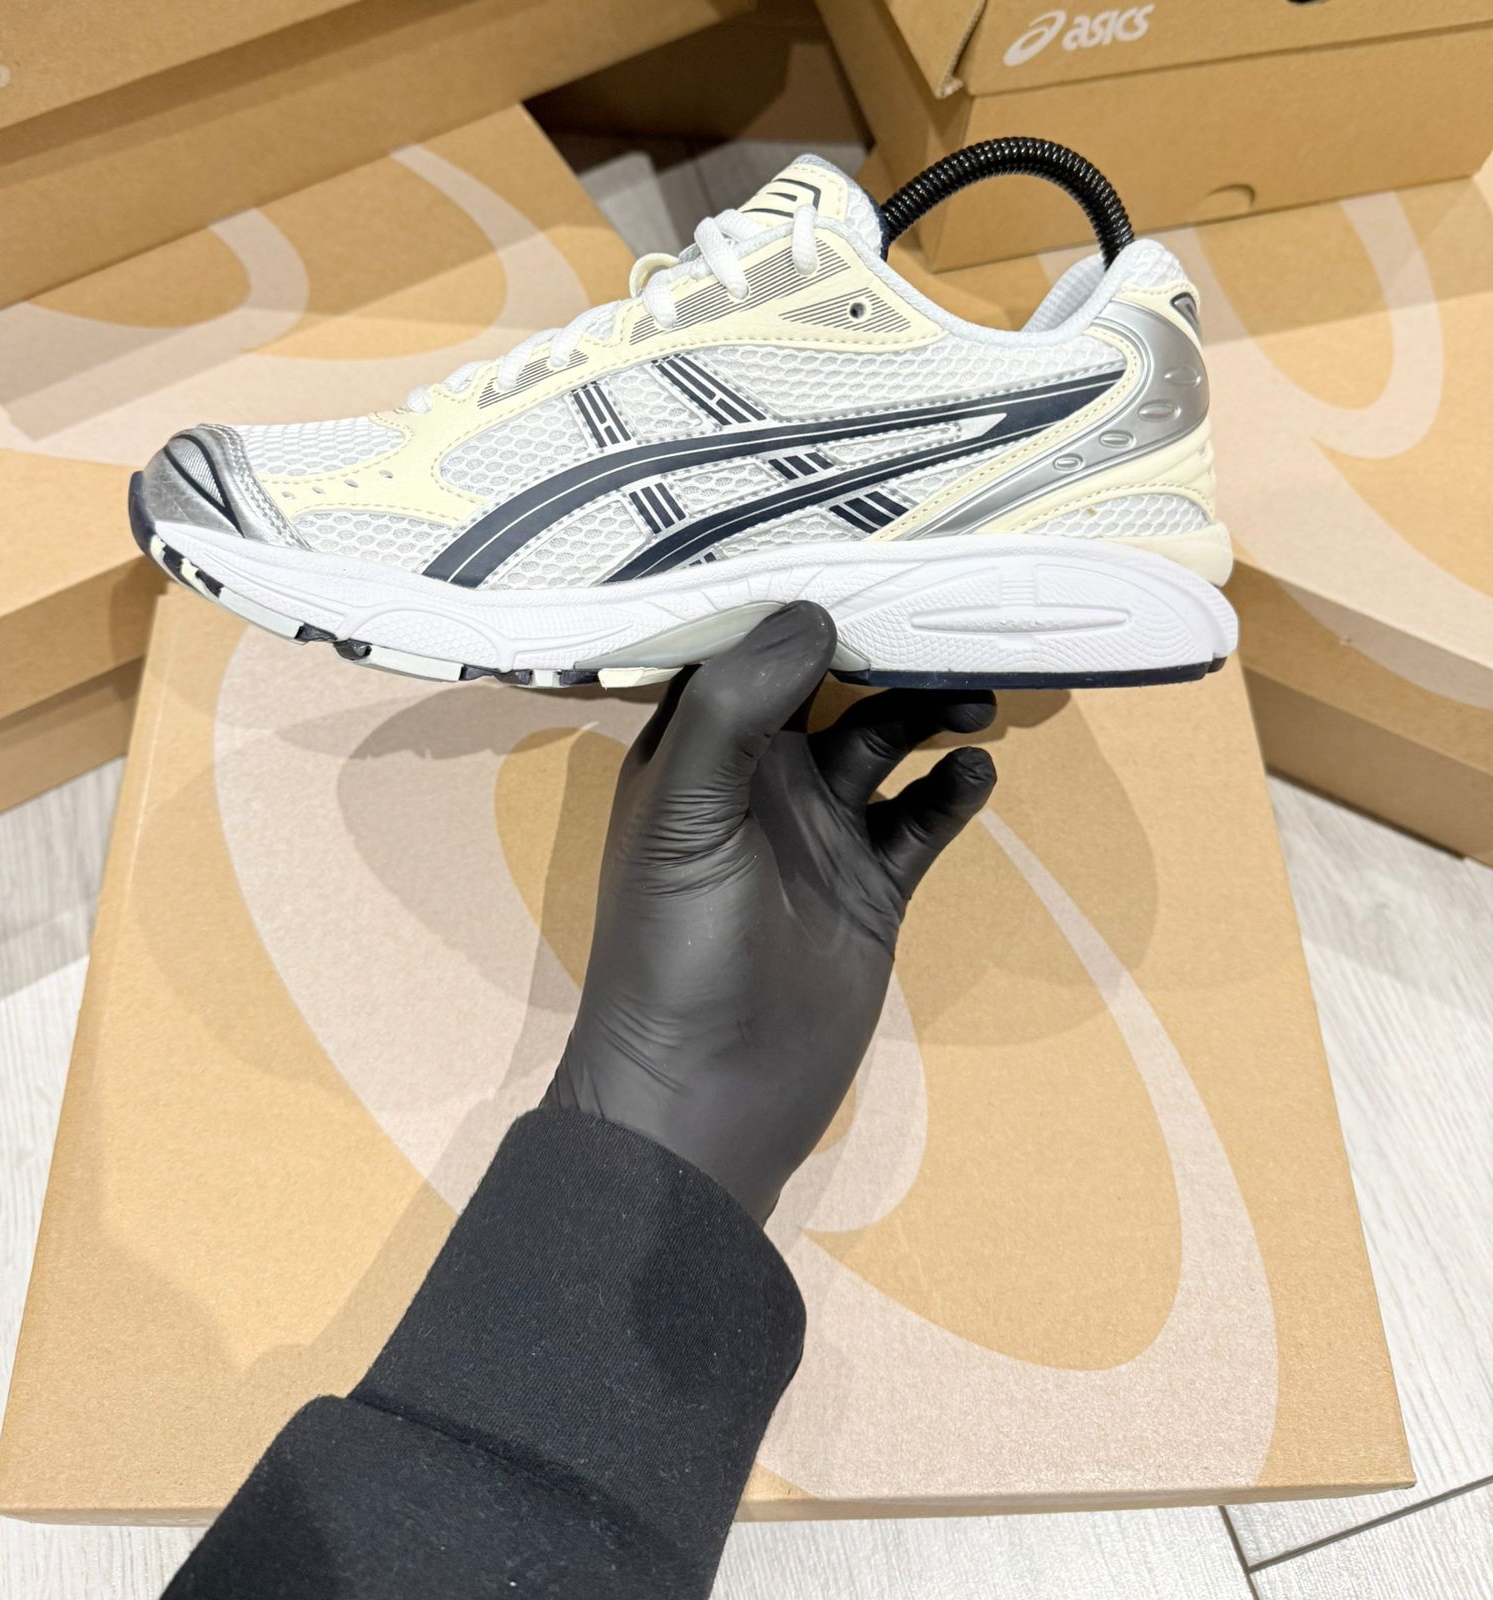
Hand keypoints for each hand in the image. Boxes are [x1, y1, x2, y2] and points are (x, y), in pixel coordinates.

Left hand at [545, 602, 996, 1221]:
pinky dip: (951, 789)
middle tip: (955, 618)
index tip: (872, 555)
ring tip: (977, 699)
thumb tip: (815, 613)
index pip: (754, 649)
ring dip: (928, 711)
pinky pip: (919, 817)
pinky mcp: (869, 887)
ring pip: (884, 742)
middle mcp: (759, 778)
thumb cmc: (675, 947)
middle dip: (888, 649)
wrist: (705, 1098)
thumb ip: (739, 706)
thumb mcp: (686, 811)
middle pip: (832, 686)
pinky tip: (973, 772)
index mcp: (698, 749)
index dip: (805, 604)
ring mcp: (818, 833)